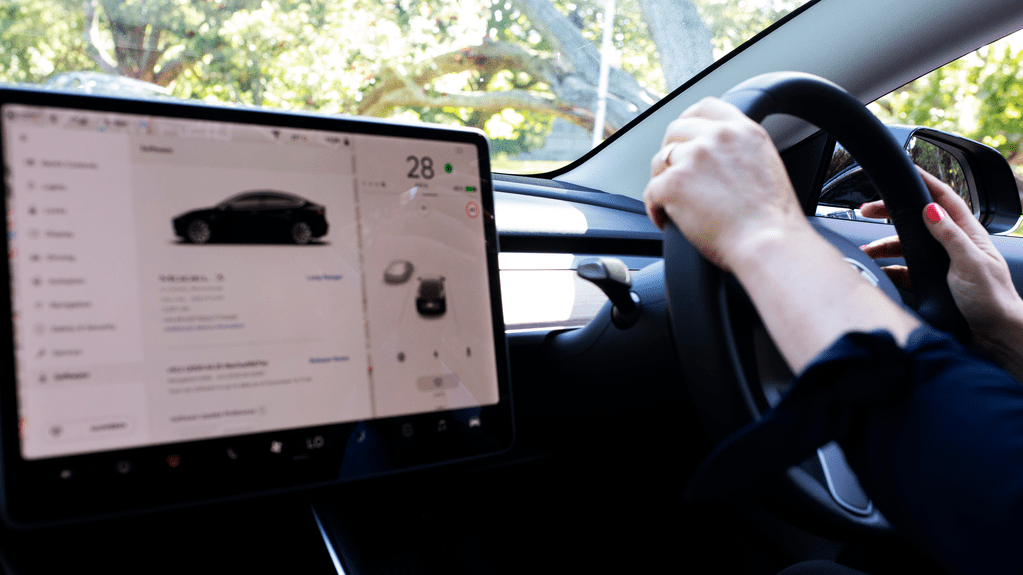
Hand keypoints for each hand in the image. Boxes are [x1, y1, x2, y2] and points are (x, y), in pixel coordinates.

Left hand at [645, 97, 918, 370]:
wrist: (768, 242)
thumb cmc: (771, 219)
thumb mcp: (767, 164)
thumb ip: (740, 150)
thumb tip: (718, 157)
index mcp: (743, 130)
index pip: (705, 107)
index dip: (688, 120)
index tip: (683, 135)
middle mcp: (717, 137)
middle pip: (676, 130)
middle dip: (671, 152)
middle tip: (675, 175)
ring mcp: (693, 158)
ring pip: (660, 161)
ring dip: (662, 180)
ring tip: (671, 202)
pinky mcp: (674, 183)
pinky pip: (651, 191)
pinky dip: (654, 208)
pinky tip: (664, 220)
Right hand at [861, 169, 1022, 378]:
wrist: (995, 335)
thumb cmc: (993, 299)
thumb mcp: (970, 262)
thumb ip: (949, 235)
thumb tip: (930, 209)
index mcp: (967, 234)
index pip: (944, 199)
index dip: (924, 182)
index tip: (905, 170)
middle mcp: (953, 245)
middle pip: (917, 220)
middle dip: (891, 214)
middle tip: (866, 210)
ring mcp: (941, 263)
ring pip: (906, 246)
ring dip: (884, 246)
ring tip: (867, 250)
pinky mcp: (931, 282)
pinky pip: (904, 271)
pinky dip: (888, 270)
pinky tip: (878, 272)